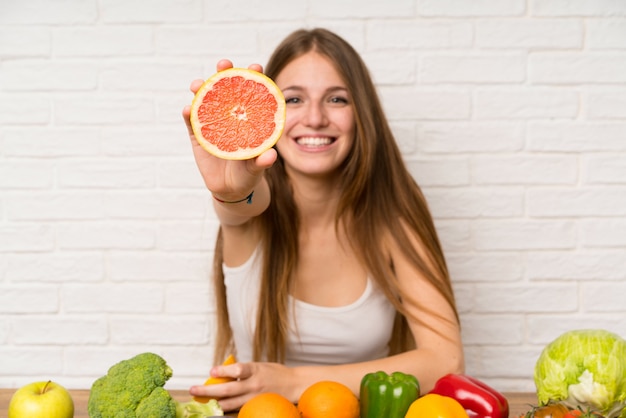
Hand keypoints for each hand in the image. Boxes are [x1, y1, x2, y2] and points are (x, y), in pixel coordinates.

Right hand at [181, 59, 277, 198]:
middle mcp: (230, 116)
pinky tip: (187, 108)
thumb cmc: (248, 175)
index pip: (252, 93)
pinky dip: (188, 113)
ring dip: (201, 89)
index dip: (254, 78)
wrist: (230, 190)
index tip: (255, 66)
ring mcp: (213, 123)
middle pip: (227, 89)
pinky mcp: (198, 135)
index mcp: (249, 118)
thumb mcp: (256, 169)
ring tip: (198, 84)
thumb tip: (271, 156)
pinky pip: (191, 122)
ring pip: (206, 100)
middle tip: (224, 64)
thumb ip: (262, 162)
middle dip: (224, 73)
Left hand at [189, 361, 297, 411]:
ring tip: (200, 402)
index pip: (238, 369)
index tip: (211, 371)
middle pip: (228, 389)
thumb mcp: (259, 366)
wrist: (294, 385)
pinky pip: (238, 410)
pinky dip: (226, 410)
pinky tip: (216, 409)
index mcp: (255, 370)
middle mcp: (254, 385)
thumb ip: (242, 370)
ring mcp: (255, 398)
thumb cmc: (274, 373)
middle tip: (193, 390)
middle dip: (208, 390)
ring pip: (230, 403)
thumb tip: (220, 373)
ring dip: (213, 403)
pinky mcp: (256, 407)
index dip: (224, 370)